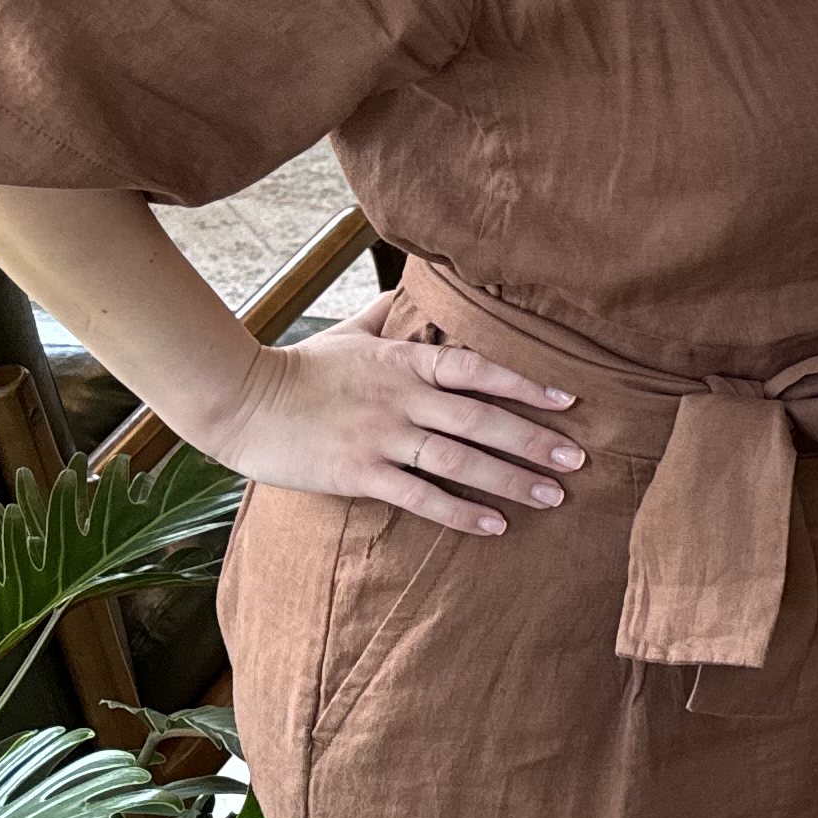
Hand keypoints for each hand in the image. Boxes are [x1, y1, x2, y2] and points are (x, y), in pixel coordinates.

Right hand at [192, 322, 585, 536]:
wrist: (238, 400)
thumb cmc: (298, 368)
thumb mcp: (348, 335)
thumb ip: (386, 317)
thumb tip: (406, 292)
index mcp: (403, 363)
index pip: (478, 369)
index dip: (526, 384)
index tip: (569, 400)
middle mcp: (401, 398)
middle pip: (481, 419)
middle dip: (535, 439)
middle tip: (579, 458)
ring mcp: (381, 437)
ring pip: (460, 460)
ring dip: (511, 479)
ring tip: (553, 497)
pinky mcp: (358, 473)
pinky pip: (420, 496)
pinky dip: (460, 512)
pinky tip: (494, 525)